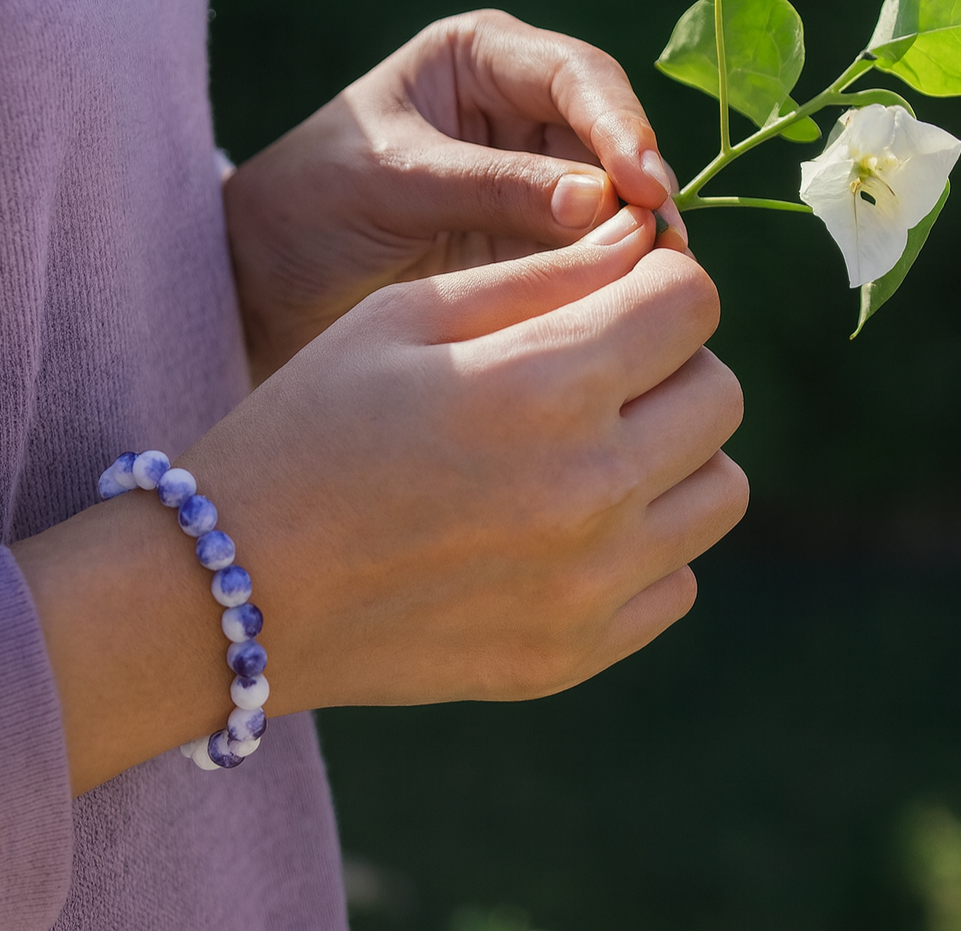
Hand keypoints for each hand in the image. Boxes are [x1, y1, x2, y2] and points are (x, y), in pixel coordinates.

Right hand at [15, 207, 742, 793]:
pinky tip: (566, 537)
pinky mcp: (575, 655)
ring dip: (674, 459)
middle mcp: (589, 493)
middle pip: (722, 394)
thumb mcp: (403, 319)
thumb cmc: (308, 432)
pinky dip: (645, 547)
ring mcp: (591, 589)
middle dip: (673, 367)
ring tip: (590, 458)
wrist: (239, 590)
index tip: (617, 299)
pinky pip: (677, 582)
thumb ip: (541, 277)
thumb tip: (643, 246)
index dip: (658, 285)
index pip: (692, 301)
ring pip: (720, 492)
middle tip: (597, 378)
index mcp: (545, 389)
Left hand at [222, 10, 688, 380]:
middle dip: (639, 192)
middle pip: (606, 142)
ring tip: (659, 285)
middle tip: (668, 248)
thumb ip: (493, 188)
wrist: (271, 279)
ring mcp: (526, 188)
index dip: (619, 128)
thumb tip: (598, 203)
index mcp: (479, 61)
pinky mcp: (524, 250)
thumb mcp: (395, 180)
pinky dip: (604, 281)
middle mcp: (515, 118)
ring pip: (604, 206)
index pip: (574, 77)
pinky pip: (579, 259)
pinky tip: (624, 306)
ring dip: (632, 243)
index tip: (645, 186)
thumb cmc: (312, 202)